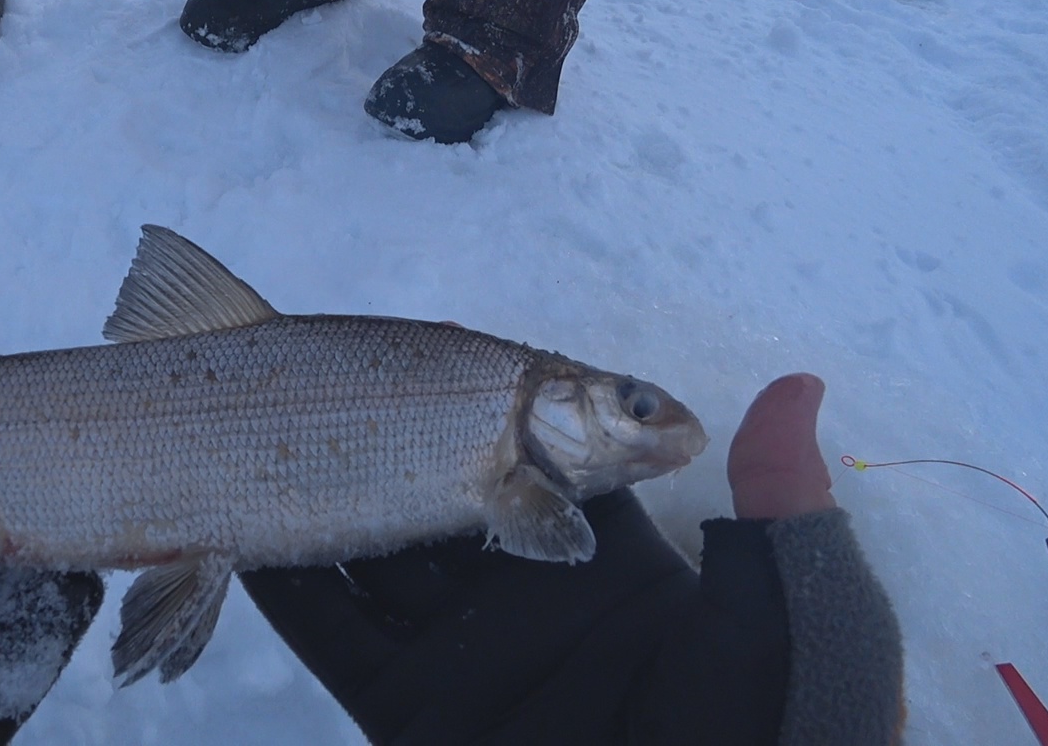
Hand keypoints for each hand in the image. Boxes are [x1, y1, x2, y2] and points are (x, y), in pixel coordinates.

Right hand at [240, 374, 835, 744]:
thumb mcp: (805, 639)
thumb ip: (786, 522)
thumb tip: (797, 386)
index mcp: (617, 572)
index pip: (541, 456)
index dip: (493, 398)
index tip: (442, 339)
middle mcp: (525, 600)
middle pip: (439, 487)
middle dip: (389, 430)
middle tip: (328, 363)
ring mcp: (459, 655)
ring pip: (374, 548)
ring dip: (322, 483)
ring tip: (267, 415)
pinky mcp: (406, 711)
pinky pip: (331, 631)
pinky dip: (282, 571)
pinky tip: (242, 507)